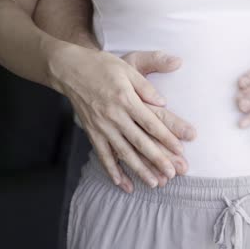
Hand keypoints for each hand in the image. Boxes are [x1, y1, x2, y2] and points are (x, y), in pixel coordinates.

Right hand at [48, 46, 195, 192]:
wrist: (69, 69)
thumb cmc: (103, 66)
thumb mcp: (128, 68)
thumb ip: (146, 87)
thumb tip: (163, 103)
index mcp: (126, 99)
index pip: (151, 123)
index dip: (167, 137)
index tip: (180, 149)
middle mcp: (114, 116)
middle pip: (139, 142)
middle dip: (157, 159)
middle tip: (172, 174)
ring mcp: (102, 126)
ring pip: (123, 153)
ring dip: (139, 169)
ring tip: (154, 183)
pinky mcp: (92, 132)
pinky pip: (103, 155)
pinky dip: (112, 170)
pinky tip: (123, 183)